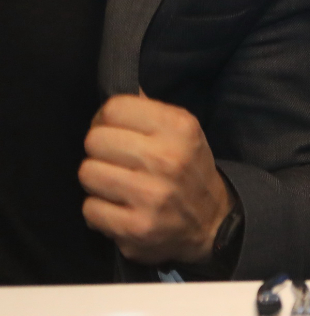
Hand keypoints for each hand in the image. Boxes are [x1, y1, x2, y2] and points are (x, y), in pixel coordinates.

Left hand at [80, 94, 233, 264]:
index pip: (115, 107)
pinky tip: (118, 207)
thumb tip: (119, 91)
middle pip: (95, 140)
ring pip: (87, 173)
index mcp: (179, 127)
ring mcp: (151, 195)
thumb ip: (148, 110)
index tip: (115, 131)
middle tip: (115, 160)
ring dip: (97, 180)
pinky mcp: (136, 227)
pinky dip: (99, 210)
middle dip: (100, 150)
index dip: (106, 119)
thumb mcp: (182, 131)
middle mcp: (166, 158)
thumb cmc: (188, 168)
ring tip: (116, 184)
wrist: (212, 220)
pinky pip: (90, 209)